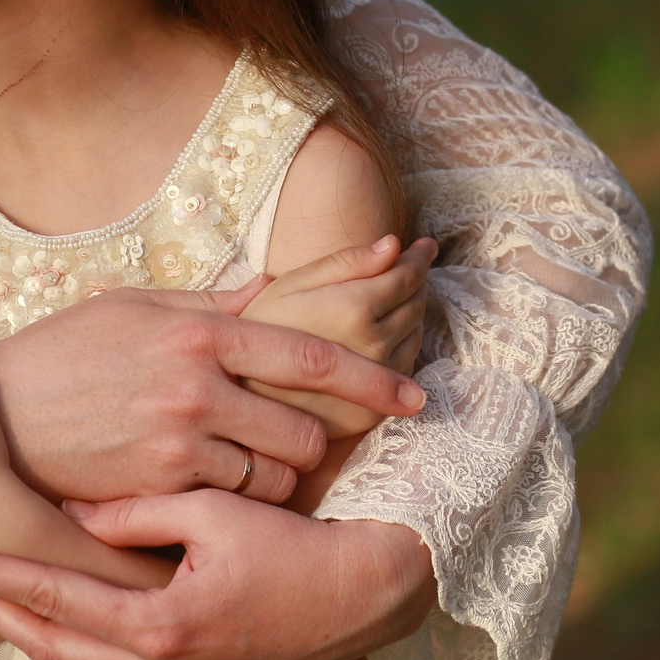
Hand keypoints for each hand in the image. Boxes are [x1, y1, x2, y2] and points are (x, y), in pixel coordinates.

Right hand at [0, 264, 429, 505]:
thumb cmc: (61, 356)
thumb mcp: (131, 308)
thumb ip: (209, 303)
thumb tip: (275, 289)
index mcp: (198, 330)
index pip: (310, 355)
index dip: (371, 380)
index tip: (414, 398)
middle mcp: (197, 384)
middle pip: (306, 430)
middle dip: (312, 442)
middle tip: (298, 444)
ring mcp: (178, 440)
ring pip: (276, 475)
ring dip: (276, 477)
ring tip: (248, 468)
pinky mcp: (158, 486)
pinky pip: (232, 504)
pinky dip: (235, 503)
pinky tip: (214, 493)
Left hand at [0, 497, 435, 659]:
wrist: (370, 596)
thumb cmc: (295, 541)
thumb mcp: (210, 510)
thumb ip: (132, 513)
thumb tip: (67, 510)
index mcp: (163, 626)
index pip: (53, 598)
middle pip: (55, 649)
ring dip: (40, 639)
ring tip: (0, 598)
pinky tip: (68, 629)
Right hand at [239, 236, 433, 436]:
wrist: (234, 396)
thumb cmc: (254, 333)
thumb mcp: (288, 286)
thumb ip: (343, 264)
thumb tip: (393, 245)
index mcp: (353, 309)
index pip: (407, 276)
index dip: (419, 257)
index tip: (425, 245)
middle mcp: (373, 348)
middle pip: (416, 305)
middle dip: (418, 281)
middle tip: (412, 265)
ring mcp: (376, 385)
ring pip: (416, 337)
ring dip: (414, 313)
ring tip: (399, 297)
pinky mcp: (373, 414)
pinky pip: (406, 371)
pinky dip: (404, 345)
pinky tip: (387, 334)